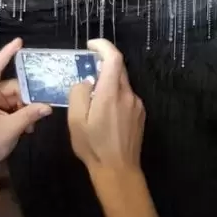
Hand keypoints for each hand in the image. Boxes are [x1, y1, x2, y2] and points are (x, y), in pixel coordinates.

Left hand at [0, 38, 51, 165]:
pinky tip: (27, 129)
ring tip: (31, 125)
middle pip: (11, 88)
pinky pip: (11, 110)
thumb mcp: (10, 129)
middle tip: (40, 107)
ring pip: (13, 100)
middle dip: (27, 97)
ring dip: (25, 110)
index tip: (19, 42)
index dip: (7, 55)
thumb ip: (29, 115)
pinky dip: (20, 116)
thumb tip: (47, 106)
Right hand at [67, 39, 144, 174]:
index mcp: (111, 93)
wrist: (118, 170)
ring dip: (109, 83)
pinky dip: (115, 95)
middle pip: (119, 69)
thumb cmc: (94, 146)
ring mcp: (137, 105)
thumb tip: (86, 81)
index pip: (114, 58)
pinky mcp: (140, 115)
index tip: (91, 46)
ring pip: (123, 84)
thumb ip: (79, 93)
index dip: (103, 46)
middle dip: (103, 64)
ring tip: (93, 97)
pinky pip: (127, 97)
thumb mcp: (76, 120)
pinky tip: (105, 112)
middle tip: (87, 70)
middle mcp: (128, 95)